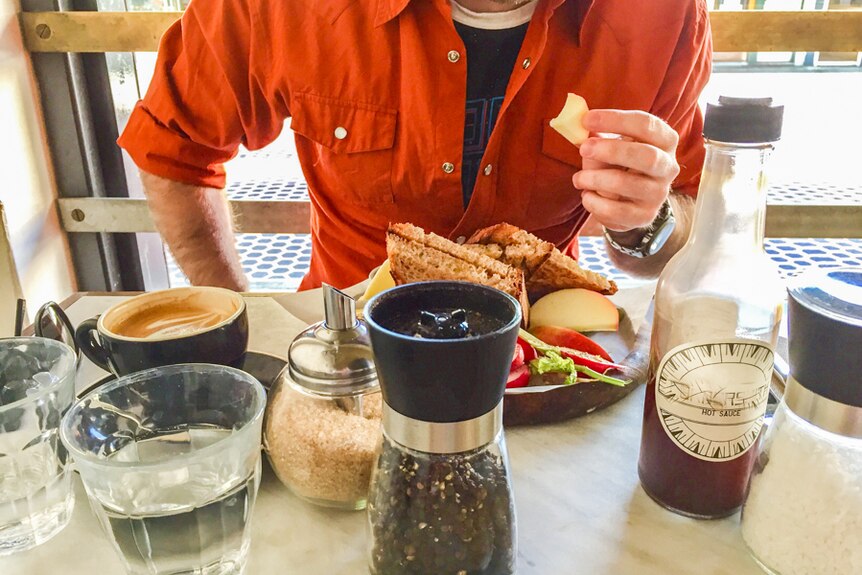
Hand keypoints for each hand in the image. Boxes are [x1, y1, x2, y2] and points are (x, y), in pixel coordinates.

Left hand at [572, 110, 679, 232]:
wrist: (631, 200)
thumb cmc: (619, 163)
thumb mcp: (612, 145)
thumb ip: (598, 137)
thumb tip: (576, 128)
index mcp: (664, 140)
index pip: (645, 124)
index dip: (615, 120)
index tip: (586, 119)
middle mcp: (668, 167)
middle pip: (646, 156)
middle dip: (611, 151)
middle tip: (583, 149)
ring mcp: (658, 194)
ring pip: (628, 184)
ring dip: (596, 179)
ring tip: (578, 178)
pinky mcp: (645, 216)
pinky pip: (617, 210)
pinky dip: (595, 203)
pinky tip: (586, 196)